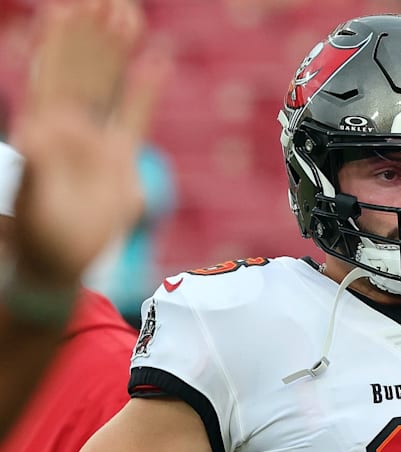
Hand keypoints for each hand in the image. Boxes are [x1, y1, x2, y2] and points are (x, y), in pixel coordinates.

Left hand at [10, 0, 164, 284]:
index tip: (65, 10)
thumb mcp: (32, 201)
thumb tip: (33, 131)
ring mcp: (94, 141)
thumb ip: (35, 166)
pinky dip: (146, 91)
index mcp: (42, 132)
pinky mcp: (120, 160)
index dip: (58, 44)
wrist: (61, 265)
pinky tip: (157, 61)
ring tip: (128, 14)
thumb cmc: (40, 237)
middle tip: (104, 0)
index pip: (51, 77)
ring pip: (106, 86)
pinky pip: (135, 117)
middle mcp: (67, 129)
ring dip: (116, 51)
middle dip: (91, 35)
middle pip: (81, 72)